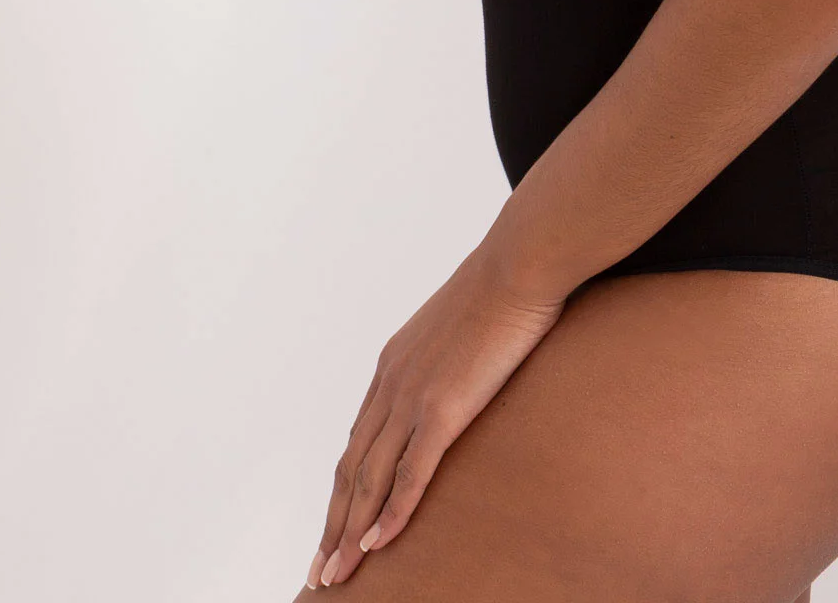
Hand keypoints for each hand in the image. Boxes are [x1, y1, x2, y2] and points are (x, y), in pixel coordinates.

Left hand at [305, 248, 566, 586]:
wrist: (518, 265)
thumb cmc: (501, 290)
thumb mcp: (459, 329)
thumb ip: (445, 360)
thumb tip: (457, 376)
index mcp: (392, 366)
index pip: (357, 443)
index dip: (343, 491)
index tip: (334, 529)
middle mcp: (391, 384)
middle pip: (351, 470)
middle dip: (333, 526)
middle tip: (319, 573)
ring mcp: (414, 397)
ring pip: (371, 480)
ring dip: (351, 533)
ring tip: (337, 577)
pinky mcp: (443, 408)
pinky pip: (411, 473)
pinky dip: (391, 513)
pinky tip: (377, 545)